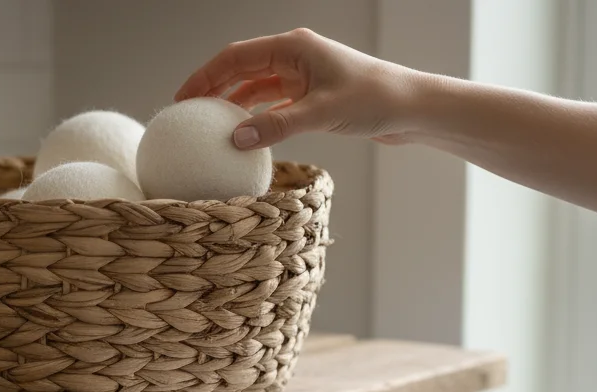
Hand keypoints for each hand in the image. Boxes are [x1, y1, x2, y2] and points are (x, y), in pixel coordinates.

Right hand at [175, 28, 424, 149]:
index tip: (182, 99)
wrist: (413, 108)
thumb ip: (276, 127)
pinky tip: (245, 135)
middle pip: (242, 69)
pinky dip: (258, 117)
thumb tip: (235, 139)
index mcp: (293, 48)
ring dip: (235, 105)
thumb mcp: (320, 115)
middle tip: (188, 114)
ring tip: (210, 126)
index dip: (205, 77)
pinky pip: (275, 104)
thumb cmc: (374, 101)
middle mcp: (296, 57)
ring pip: (257, 87)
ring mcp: (305, 76)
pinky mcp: (314, 96)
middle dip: (213, 89)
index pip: (236, 57)